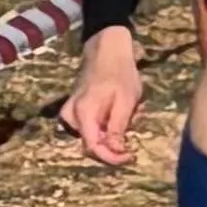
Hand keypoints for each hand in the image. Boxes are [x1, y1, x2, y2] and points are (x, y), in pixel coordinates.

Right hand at [59, 31, 144, 166]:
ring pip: (94, 135)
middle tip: (134, 125)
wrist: (106, 49)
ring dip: (114, 131)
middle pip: (92, 144)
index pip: (93, 148)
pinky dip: (108, 123)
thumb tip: (115, 151)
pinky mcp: (76, 109)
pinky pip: (92, 125)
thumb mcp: (125, 101)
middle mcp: (72, 116)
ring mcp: (72, 113)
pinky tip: (122, 110)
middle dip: (116, 142)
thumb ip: (117, 128)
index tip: (130, 156)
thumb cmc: (119, 72)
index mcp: (83, 114)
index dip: (112, 158)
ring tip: (132, 113)